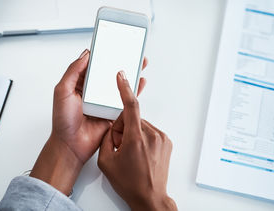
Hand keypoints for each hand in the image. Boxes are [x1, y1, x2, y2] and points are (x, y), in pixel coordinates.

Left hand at [31, 49, 146, 194]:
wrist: (71, 145)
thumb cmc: (63, 121)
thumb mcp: (62, 91)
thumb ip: (73, 72)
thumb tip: (86, 54)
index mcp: (81, 83)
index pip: (94, 64)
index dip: (103, 54)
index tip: (113, 43)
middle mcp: (94, 90)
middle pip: (110, 72)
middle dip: (121, 61)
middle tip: (132, 50)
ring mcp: (105, 100)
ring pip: (120, 83)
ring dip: (130, 73)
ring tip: (140, 62)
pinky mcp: (114, 111)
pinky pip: (126, 99)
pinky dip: (134, 90)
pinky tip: (140, 82)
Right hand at [98, 71, 176, 210]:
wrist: (150, 197)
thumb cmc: (130, 183)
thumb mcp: (106, 161)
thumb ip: (107, 138)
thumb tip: (113, 127)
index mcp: (136, 138)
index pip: (131, 106)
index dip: (125, 89)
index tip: (122, 77)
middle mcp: (152, 135)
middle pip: (133, 119)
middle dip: (123, 128)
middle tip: (121, 147)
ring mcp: (161, 138)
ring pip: (141, 125)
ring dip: (134, 134)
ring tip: (132, 153)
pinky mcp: (167, 142)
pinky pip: (150, 132)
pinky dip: (143, 138)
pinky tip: (140, 153)